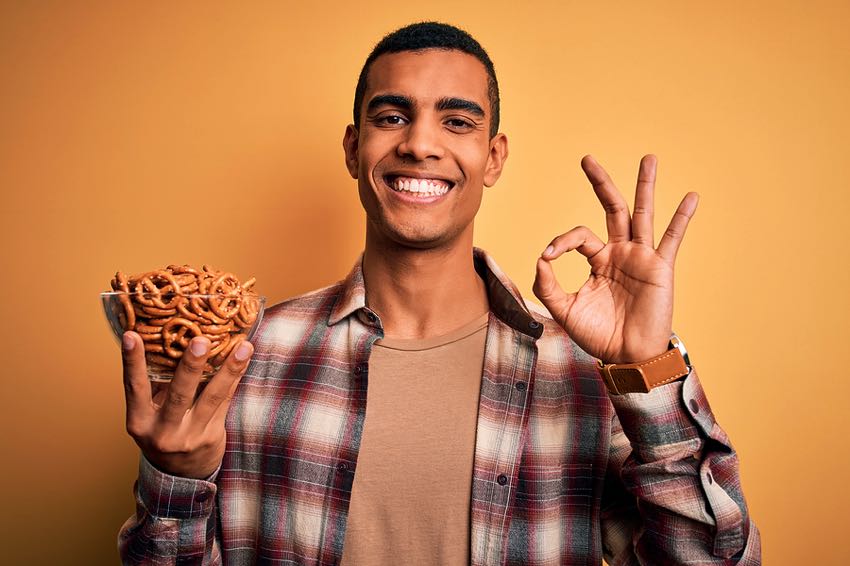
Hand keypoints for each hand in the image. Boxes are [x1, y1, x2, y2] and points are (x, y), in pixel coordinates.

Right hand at [121, 332, 253, 478]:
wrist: (180, 475)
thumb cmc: (163, 431)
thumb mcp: (150, 414)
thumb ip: (156, 385)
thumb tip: (167, 340)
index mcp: (140, 422)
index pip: (134, 388)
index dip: (132, 362)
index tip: (132, 337)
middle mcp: (163, 431)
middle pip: (179, 395)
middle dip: (191, 366)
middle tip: (201, 341)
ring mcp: (189, 436)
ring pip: (212, 397)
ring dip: (229, 369)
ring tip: (243, 347)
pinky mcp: (212, 436)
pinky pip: (225, 401)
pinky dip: (235, 378)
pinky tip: (243, 359)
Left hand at [532, 154, 697, 363]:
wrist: (627, 356)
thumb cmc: (598, 334)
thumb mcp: (564, 309)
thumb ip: (547, 285)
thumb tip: (541, 258)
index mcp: (598, 260)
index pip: (579, 236)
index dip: (561, 241)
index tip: (550, 256)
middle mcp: (620, 252)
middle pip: (611, 209)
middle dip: (600, 183)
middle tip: (586, 159)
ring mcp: (641, 257)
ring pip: (642, 214)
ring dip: (645, 185)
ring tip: (648, 158)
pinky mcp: (660, 267)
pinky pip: (672, 238)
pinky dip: (682, 217)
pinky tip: (692, 196)